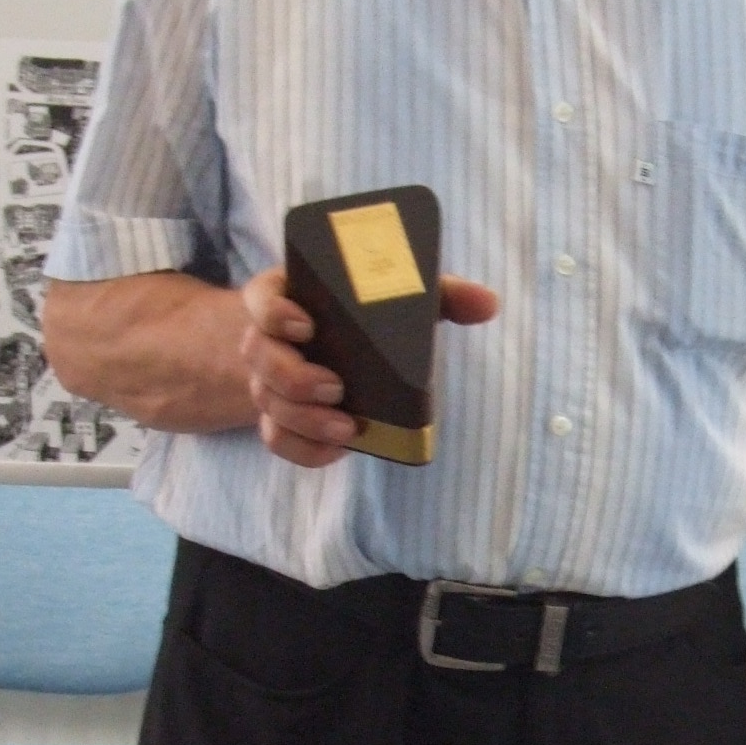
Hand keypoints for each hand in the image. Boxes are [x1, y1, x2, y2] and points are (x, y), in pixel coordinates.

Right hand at [238, 266, 498, 468]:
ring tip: (347, 427)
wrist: (337, 354)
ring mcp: (268, 382)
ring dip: (304, 419)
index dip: (274, 312)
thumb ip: (439, 294)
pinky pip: (277, 440)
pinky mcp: (279, 419)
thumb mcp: (398, 300)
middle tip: (336, 386)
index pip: (262, 299)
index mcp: (290, 297)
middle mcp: (268, 339)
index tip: (306, 325)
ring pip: (268, 402)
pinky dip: (305, 449)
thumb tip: (487, 302)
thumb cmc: (368, 318)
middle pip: (258, 355)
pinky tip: (338, 450)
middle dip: (293, 377)